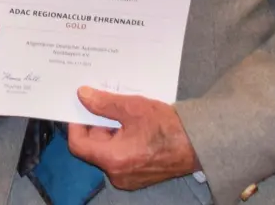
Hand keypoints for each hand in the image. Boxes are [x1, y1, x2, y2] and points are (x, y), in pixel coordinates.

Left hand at [67, 86, 199, 189]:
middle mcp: (117, 175)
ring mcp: (128, 179)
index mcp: (113, 159)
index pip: (78, 144)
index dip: (76, 124)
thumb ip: (104, 103)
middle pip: (93, 148)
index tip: (82, 107)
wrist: (198, 144)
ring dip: (110, 132)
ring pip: (107, 153)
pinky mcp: (138, 177)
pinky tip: (134, 127)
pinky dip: (121, 142)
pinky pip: (120, 159)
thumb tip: (82, 96)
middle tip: (106, 105)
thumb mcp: (133, 107)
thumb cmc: (167, 126)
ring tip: (123, 113)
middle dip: (97, 125)